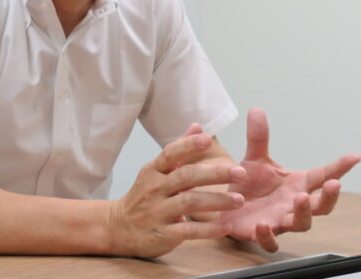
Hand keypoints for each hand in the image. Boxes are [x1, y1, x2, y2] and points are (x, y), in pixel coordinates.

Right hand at [108, 125, 246, 257]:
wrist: (119, 227)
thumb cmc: (144, 195)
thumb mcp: (156, 170)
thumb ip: (179, 150)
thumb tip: (197, 126)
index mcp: (154, 171)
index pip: (170, 153)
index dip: (188, 146)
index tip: (207, 139)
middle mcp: (155, 189)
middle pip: (185, 177)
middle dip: (215, 174)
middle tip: (241, 172)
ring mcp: (158, 211)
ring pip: (189, 203)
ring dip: (216, 201)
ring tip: (240, 201)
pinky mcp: (163, 234)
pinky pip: (187, 231)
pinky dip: (208, 230)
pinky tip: (225, 227)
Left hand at [219, 108, 360, 251]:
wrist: (228, 207)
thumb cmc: (249, 185)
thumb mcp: (254, 159)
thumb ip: (258, 138)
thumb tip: (256, 110)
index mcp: (297, 184)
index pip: (323, 175)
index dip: (340, 167)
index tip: (355, 156)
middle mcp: (293, 204)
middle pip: (321, 206)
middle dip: (329, 196)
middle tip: (334, 184)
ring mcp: (280, 220)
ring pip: (302, 224)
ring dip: (304, 212)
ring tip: (301, 199)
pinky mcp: (261, 234)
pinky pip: (270, 241)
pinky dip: (268, 236)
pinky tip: (263, 225)